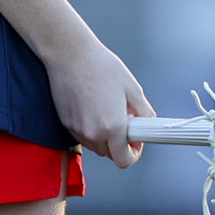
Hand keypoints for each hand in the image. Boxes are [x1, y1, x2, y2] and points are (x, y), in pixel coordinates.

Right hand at [45, 36, 154, 167]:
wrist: (69, 54)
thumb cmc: (100, 66)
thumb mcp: (131, 87)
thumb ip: (144, 111)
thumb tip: (148, 123)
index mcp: (113, 127)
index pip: (125, 160)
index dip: (134, 152)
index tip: (136, 141)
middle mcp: (93, 134)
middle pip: (111, 154)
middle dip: (120, 142)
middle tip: (125, 120)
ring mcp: (77, 130)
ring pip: (96, 146)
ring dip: (105, 136)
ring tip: (108, 110)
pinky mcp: (66, 123)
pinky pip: (83, 136)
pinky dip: (91, 129)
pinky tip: (93, 107)